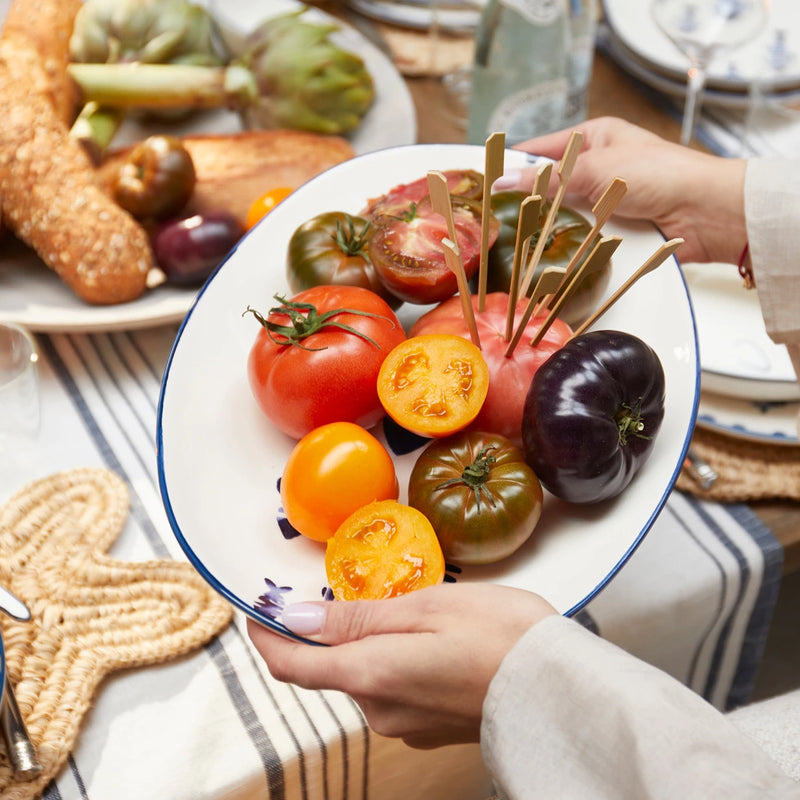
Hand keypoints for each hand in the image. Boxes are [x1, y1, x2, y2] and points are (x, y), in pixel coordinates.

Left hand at [247, 583, 556, 748]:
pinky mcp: (425, 726)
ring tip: (405, 609)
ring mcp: (403, 723)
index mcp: (369, 675)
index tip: (258, 609)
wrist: (559, 690)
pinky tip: (426, 639)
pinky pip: (390, 688)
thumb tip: (295, 616)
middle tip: (345, 589)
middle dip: (327, 631)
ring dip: (366, 643)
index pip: (290, 665)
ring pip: (362, 675)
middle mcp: (377, 710)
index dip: (266, 636)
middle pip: (328, 668)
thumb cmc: (499, 636)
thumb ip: (356, 616)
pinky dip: (391, 659)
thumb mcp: (424, 607)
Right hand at [495, 117, 746, 264]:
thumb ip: (548, 179)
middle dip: (524, 202)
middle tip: (490, 218)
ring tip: (508, 242)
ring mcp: (603, 202)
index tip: (482, 182)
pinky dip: (565, 248)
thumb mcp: (597, 169)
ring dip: (545, 229)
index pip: (541, 150)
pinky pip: (579, 239)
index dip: (512, 165)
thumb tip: (502, 181)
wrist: (705, 214)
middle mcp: (597, 168)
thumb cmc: (660, 175)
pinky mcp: (611, 231)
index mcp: (594, 139)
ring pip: (561, 216)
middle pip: (548, 186)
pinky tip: (541, 258)